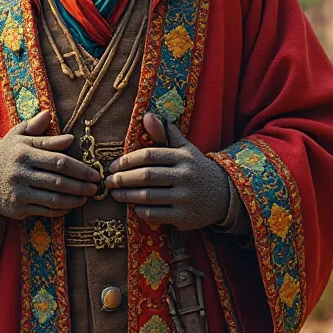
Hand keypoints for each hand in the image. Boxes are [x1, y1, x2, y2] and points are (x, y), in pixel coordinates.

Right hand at [0, 110, 98, 219]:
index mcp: (24, 152)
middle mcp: (20, 172)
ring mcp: (18, 192)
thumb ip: (38, 129)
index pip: (58, 161)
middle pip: (58, 181)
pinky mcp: (17, 209)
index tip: (94, 173)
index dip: (80, 168)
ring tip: (86, 197)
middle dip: (81, 185)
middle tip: (95, 187)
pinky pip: (45, 211)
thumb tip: (55, 120)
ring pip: (53, 199)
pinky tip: (71, 205)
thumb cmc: (7, 153)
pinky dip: (61, 210)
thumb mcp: (19, 136)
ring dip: (74, 199)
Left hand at [105, 113, 229, 229]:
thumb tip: (147, 115)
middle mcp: (186, 176)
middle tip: (108, 181)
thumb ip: (164, 133)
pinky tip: (133, 207)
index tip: (113, 166)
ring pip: (148, 196)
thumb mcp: (184, 149)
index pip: (149, 155)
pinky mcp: (185, 217)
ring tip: (115, 194)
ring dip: (127, 196)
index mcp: (183, 157)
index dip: (128, 160)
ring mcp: (186, 197)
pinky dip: (141, 210)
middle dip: (123, 179)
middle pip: (146, 176)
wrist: (224, 195)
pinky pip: (156, 214)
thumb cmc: (195, 169)